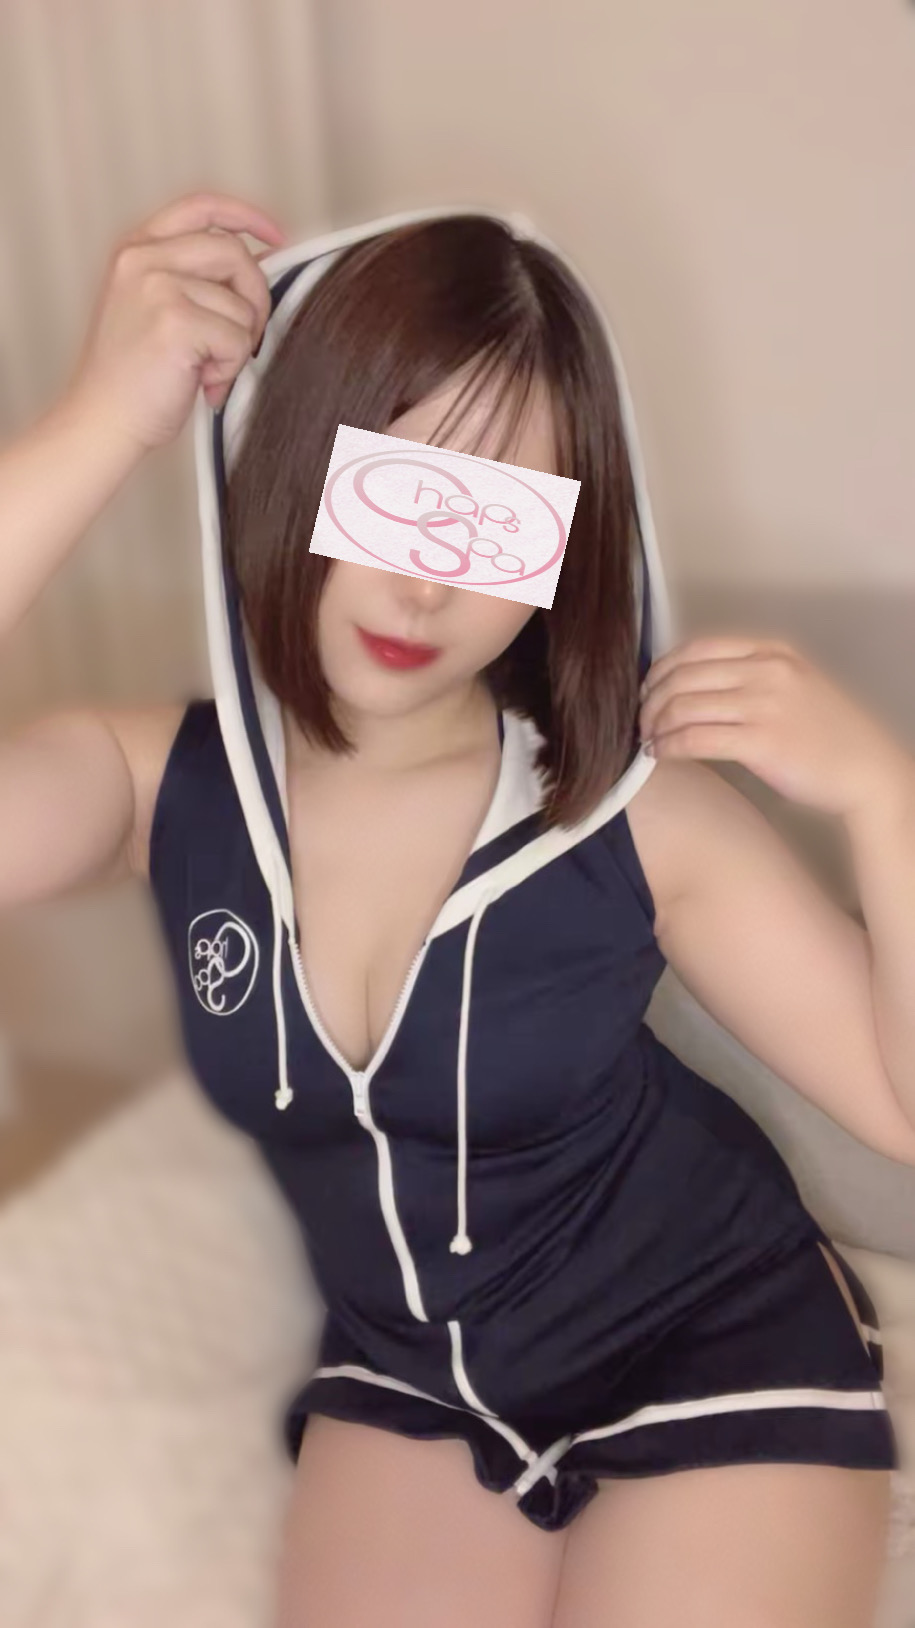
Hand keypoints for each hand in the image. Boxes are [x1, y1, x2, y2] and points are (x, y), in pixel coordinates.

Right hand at [64, 190, 287, 453]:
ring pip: (241, 304)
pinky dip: (229, 370)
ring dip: (237, 346)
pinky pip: (237, 339)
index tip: (275, 236)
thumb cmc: (132, 378)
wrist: (102, 420)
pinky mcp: (174, 320)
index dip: (245, 217)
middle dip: (254, 298)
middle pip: (233, 253)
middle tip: (242, 339)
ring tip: (205, 369)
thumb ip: (198, 279)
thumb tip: (261, 261)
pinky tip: (201, 383)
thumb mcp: (157, 309)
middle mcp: (143, 259)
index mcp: (136, 249)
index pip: (201, 207)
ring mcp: (157, 286)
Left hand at [638, 633, 913, 818]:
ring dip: (655, 726)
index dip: (661, 670)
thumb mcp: (794, 683)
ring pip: (684, 707)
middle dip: (651, 701)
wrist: (866, 770)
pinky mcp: (761, 742)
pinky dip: (669, 747)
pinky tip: (661, 755)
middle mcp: (765, 670)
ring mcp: (763, 704)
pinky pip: (696, 739)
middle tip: (641, 721)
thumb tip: (690, 687)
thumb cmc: (827, 734)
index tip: (647, 691)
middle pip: (682, 677)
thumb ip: (750, 676)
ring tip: (648, 741)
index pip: (696, 648)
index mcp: (770, 651)